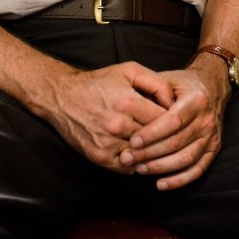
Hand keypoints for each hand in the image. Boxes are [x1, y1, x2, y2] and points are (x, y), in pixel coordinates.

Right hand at [42, 62, 174, 172]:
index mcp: (127, 102)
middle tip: (169, 133)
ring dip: (151, 151)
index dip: (174, 120)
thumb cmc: (99, 82)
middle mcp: (117, 124)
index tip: (175, 119)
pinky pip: (127, 168)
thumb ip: (157, 83)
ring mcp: (107, 143)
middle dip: (165, 137)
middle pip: (155, 139)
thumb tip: (173, 103)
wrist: (62, 97)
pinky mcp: (98, 157)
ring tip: (155, 143)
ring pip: (143, 155)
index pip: (165, 120)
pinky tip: (137, 152)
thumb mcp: (129, 70)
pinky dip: (135, 162)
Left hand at [120, 56, 230, 189]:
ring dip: (160, 167)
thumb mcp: (168, 80)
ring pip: (186, 158)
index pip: (173, 121)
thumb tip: (132, 111)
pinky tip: (160, 184)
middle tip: (127, 158)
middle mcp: (207, 119)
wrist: (211, 87)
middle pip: (177, 142)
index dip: (152, 133)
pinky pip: (197, 170)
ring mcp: (212, 136)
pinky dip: (179, 180)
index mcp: (196, 100)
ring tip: (139, 169)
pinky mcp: (213, 149)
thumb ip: (152, 93)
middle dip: (150, 153)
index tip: (132, 141)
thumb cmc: (182, 85)